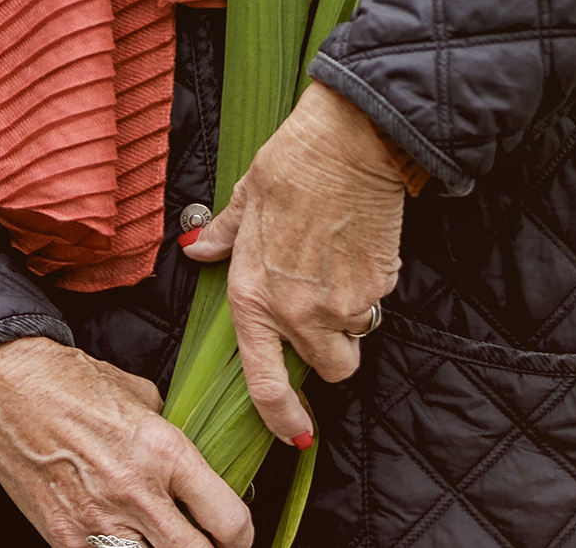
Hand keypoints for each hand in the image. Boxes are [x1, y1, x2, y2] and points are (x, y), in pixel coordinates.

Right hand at [0, 337, 252, 547]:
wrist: (6, 387)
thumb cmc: (69, 383)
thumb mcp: (140, 396)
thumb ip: (169, 433)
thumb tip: (187, 458)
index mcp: (165, 453)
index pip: (228, 520)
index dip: (242, 537)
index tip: (238, 537)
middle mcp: (137, 493)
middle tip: (210, 546)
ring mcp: (99, 522)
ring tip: (163, 542)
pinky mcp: (64, 538)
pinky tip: (123, 541)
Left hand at [183, 83, 416, 445]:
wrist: (350, 141)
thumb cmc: (293, 164)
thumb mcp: (246, 199)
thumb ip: (222, 235)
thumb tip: (196, 247)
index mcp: (253, 296)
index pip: (264, 382)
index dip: (282, 419)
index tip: (295, 434)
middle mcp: (296, 312)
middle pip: (328, 371)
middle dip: (331, 351)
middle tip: (327, 313)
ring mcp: (341, 304)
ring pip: (355, 340)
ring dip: (352, 320)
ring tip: (342, 269)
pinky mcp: (378, 286)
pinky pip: (378, 305)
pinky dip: (373, 288)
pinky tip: (360, 249)